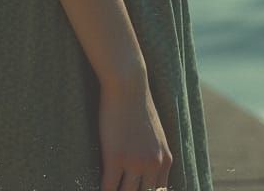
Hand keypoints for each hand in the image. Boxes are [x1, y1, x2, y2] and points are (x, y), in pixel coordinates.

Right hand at [98, 72, 172, 190]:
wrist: (127, 84)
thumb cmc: (138, 105)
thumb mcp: (155, 135)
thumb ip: (154, 156)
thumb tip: (145, 174)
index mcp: (165, 160)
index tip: (133, 190)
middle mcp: (153, 164)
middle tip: (121, 189)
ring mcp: (135, 162)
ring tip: (111, 189)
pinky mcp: (115, 158)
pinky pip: (109, 188)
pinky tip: (98, 189)